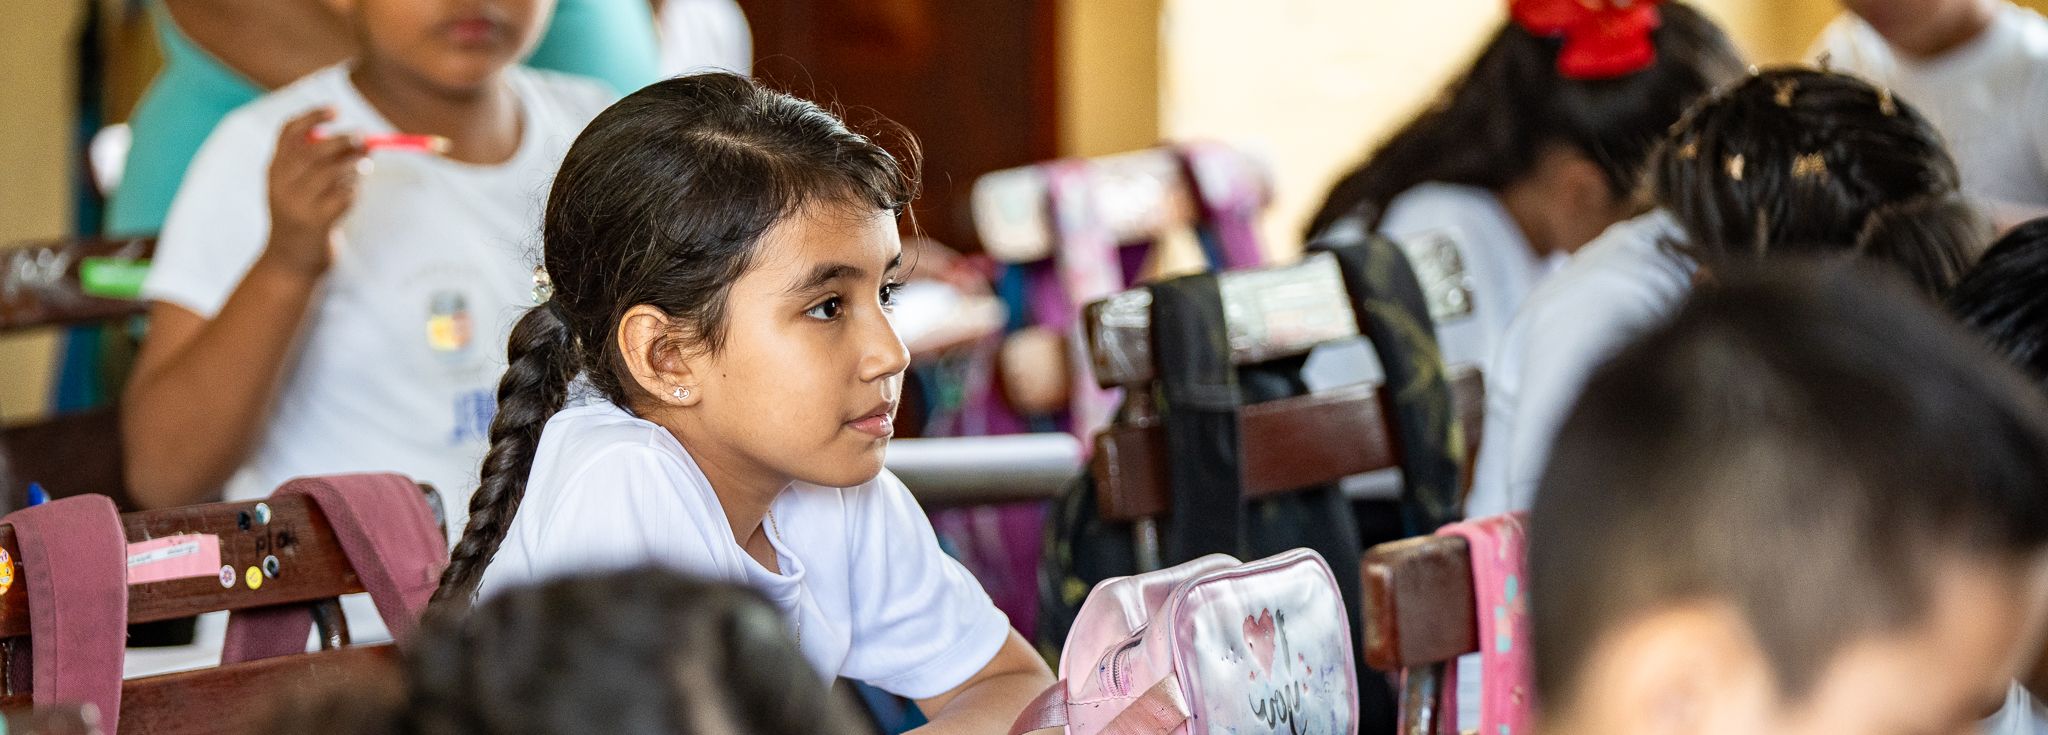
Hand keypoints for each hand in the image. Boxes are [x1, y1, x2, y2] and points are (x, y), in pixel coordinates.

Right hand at [262, 108, 364, 276]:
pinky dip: (355, 190)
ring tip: (365, 165)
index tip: (336, 110)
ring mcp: (298, 203)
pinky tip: (354, 193)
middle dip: (343, 140)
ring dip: (354, 165)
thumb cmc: (302, 217)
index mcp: (274, 170)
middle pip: (315, 150)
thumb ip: (317, 163)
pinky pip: (344, 196)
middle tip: (364, 137)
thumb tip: (361, 140)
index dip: (312, 117)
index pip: (288, 133)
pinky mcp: (317, 221)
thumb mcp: (298, 187)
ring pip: (333, 172)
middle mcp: (281, 184)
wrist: (290, 262)